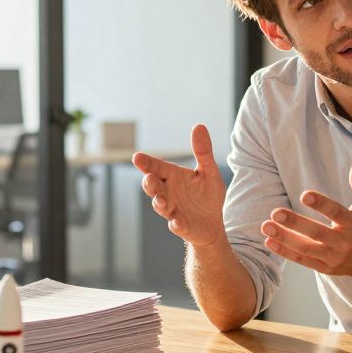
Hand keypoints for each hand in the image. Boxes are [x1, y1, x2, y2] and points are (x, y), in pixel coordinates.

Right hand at [133, 124, 226, 246]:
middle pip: (153, 187)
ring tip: (160, 201)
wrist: (214, 223)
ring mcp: (173, 210)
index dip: (147, 163)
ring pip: (161, 206)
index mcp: (173, 177)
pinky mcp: (182, 227)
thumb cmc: (207, 195)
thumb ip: (203, 151)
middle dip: (150, 183)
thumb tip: (199, 126)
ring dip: (159, 203)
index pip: (157, 167)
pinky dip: (176, 225)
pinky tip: (176, 222)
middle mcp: (168, 193)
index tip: (137, 157)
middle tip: (149, 178)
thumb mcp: (208, 171)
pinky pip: (177, 226)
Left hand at [260, 161, 351, 279]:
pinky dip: (285, 252)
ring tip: (266, 225)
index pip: (336, 213)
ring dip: (284, 238)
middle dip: (295, 223)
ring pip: (306, 248)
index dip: (321, 204)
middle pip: (316, 232)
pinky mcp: (324, 268)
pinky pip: (302, 260)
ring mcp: (333, 257)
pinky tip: (269, 241)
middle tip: (275, 212)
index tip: (304, 195)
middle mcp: (343, 242)